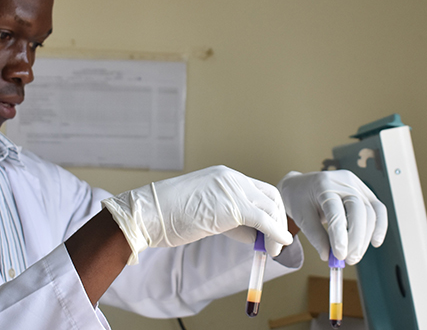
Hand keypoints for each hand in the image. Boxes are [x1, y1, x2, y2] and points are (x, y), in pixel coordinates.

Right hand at [102, 165, 292, 264]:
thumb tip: (253, 234)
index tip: (270, 230)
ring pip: (270, 208)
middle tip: (278, 242)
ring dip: (278, 231)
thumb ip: (229, 218)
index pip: (257, 190)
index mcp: (223, 175)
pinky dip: (277, 233)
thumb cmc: (167, 216)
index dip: (268, 211)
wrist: (147, 214)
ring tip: (274, 250)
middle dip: (278, 220)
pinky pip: (264, 221)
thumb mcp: (202, 211)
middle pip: (270, 196)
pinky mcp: (234, 207)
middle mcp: (231, 178)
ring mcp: (233, 190)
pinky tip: (280, 245)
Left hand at [278, 170, 387, 264]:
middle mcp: (342, 182)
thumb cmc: (299, 199)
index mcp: (322, 185)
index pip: (335, 211)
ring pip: (370, 212)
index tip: (339, 255)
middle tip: (348, 259)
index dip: (340, 235)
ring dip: (365, 238)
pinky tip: (374, 242)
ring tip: (354, 256)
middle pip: (358, 210)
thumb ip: (315, 236)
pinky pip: (378, 209)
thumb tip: (328, 256)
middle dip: (356, 239)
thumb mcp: (301, 217)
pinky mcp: (365, 191)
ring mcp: (356, 185)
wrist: (301, 185)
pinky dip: (379, 227)